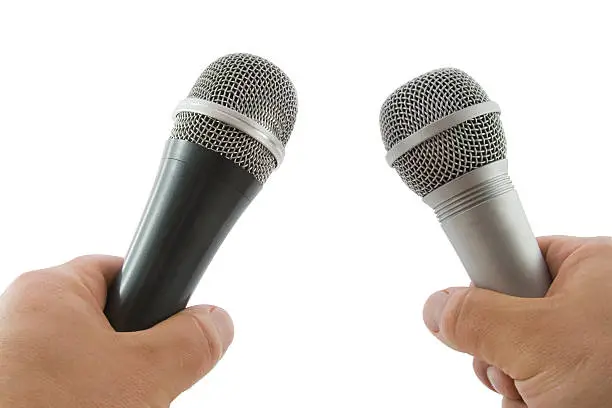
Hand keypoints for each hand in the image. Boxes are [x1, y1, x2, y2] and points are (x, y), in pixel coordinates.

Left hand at [0, 255, 233, 406]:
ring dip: (114, 386)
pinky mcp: (15, 391)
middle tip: (144, 384)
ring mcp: (13, 360)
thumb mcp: (142, 377)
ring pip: (90, 363)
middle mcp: (22, 318)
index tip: (174, 323)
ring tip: (118, 406)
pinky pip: (67, 388)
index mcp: (50, 291)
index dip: (155, 294)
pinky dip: (87, 400)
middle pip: (109, 321)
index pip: (121, 270)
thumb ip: (191, 342)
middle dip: (137, 353)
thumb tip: (218, 322)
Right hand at [423, 236, 611, 406]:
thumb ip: (475, 316)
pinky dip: (532, 400)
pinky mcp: (585, 376)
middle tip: (519, 370)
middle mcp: (591, 301)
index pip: (512, 258)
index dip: (489, 291)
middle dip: (502, 353)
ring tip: (543, 397)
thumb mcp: (537, 342)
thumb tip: (436, 307)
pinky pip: (536, 381)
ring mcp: (589, 342)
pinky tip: (548, 406)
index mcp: (589, 266)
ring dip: (515, 384)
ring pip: (519, 356)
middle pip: (509, 316)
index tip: (481, 319)